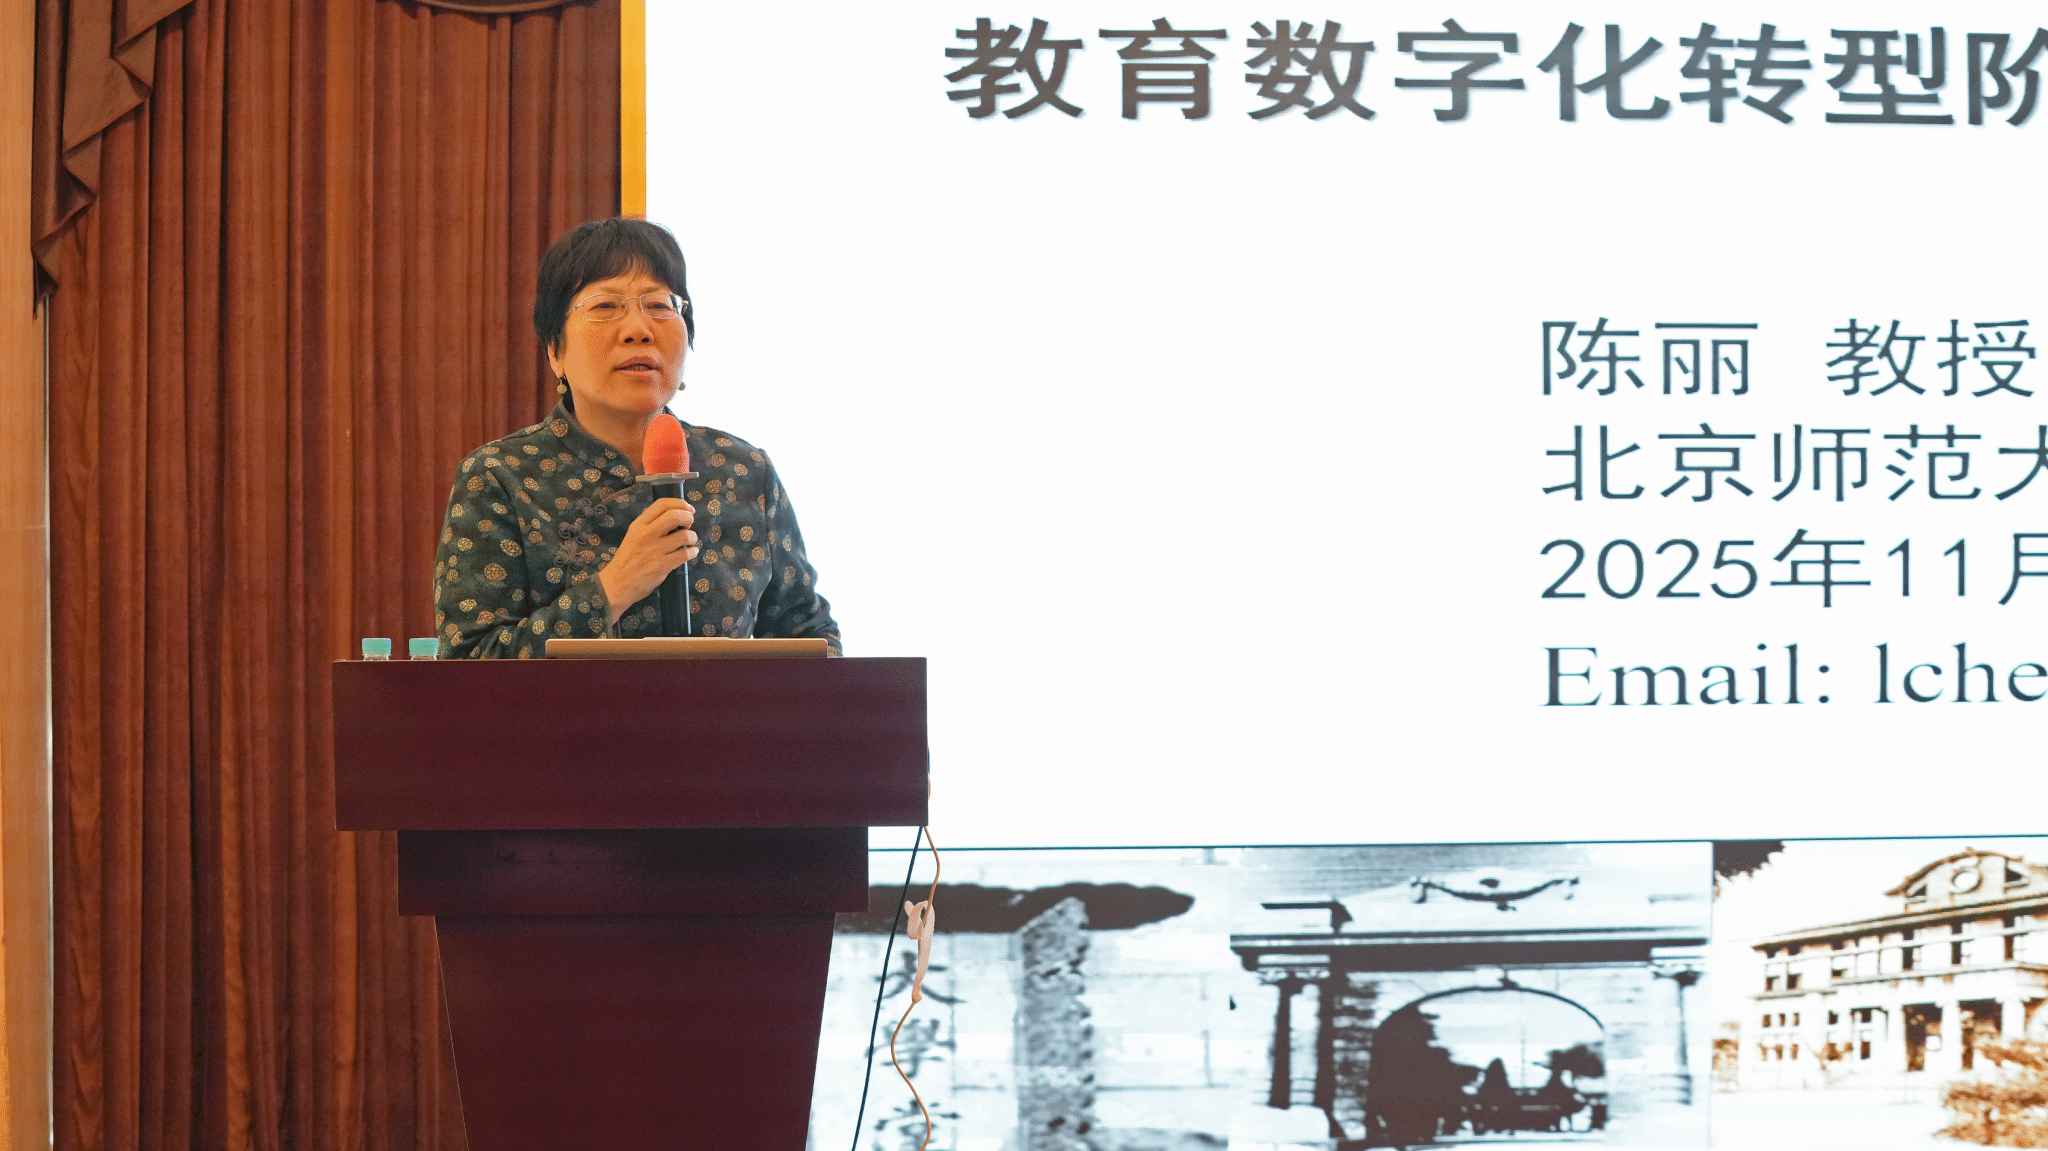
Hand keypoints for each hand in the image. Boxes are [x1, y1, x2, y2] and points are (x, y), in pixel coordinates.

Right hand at [597, 497, 698, 624]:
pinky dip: (693, 552)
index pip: (662, 504)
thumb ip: (650, 525)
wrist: (617, 583)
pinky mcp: (662, 565)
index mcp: (639, 525)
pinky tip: (691, 552)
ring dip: (692, 537)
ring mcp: (655, 550)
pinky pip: (685, 554)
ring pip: (684, 535)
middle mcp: (647, 534)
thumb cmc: (627, 559)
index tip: (688, 509)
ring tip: (690, 541)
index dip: (680, 503)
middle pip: (675, 516)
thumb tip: (675, 517)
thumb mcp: (633, 535)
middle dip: (689, 517)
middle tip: (689, 524)